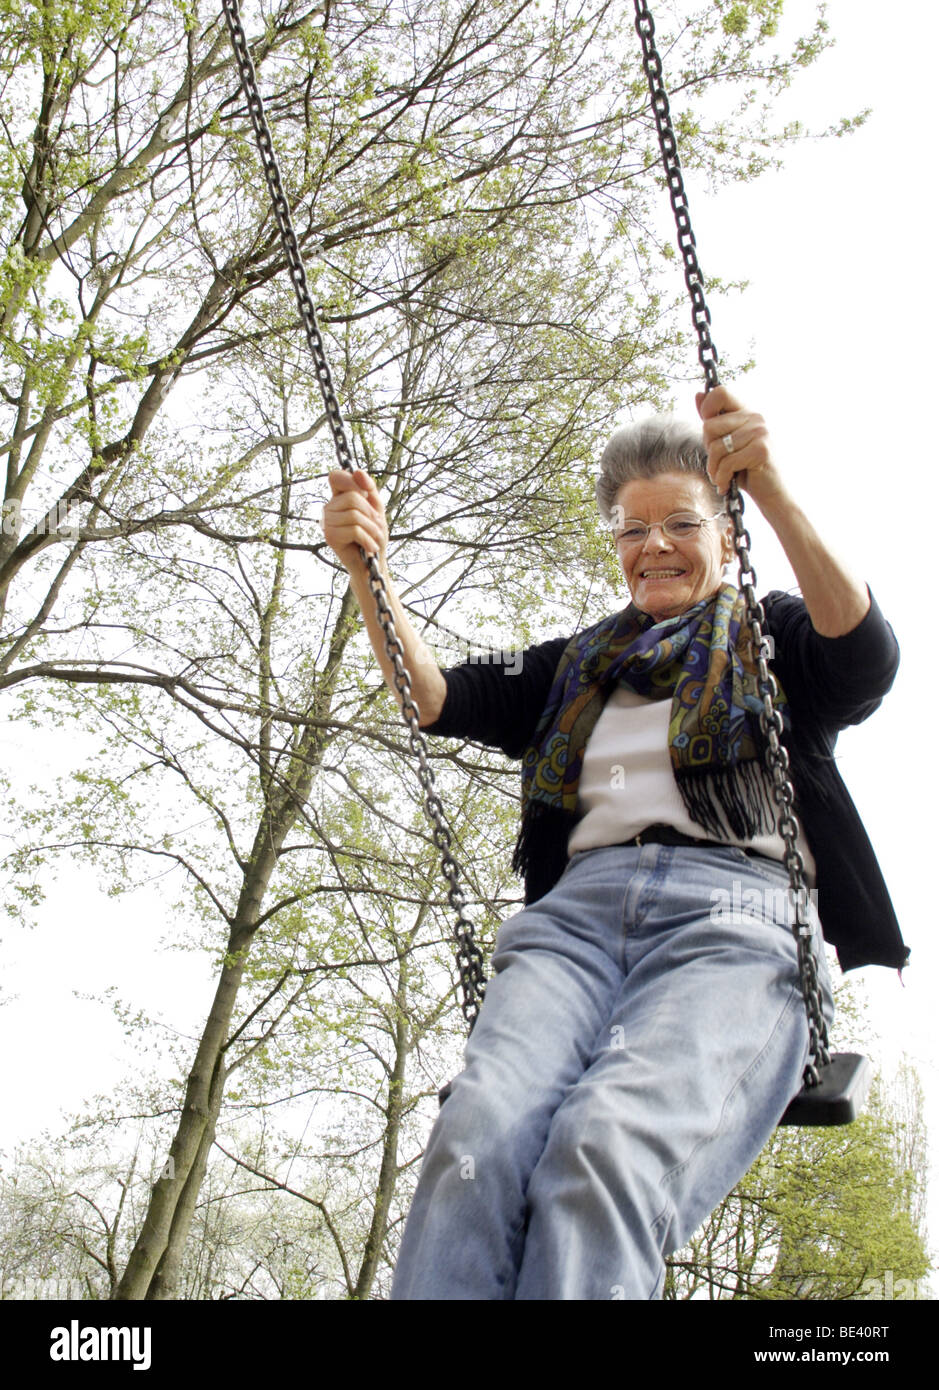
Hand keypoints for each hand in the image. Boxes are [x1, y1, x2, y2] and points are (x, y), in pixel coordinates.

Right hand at [321, 468, 388, 576]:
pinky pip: (354, 529)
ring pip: (354, 514)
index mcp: (338, 498)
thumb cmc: (373, 536)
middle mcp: (329, 508)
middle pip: (352, 497)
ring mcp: (327, 522)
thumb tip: (357, 471)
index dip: (351, 481)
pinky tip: (370, 548)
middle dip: (371, 513)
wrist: (371, 565)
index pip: (335, 476)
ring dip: (372, 529)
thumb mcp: (376, 508)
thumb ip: (369, 489)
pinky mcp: (329, 536)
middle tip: (376, 527)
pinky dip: (368, 539)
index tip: (366, 494)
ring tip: (374, 539)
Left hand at [695, 386, 785, 511]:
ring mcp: (760, 433)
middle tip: (719, 463)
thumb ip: (714, 420)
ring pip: (716, 448)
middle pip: (709, 426)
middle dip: (708, 449)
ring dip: (714, 469)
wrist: (770, 494)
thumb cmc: (746, 469)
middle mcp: (755, 418)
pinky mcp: (760, 450)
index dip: (707, 409)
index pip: (720, 392)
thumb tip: (699, 394)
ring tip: (722, 476)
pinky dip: (721, 478)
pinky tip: (726, 484)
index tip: (710, 432)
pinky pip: (726, 463)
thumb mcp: (727, 443)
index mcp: (747, 412)